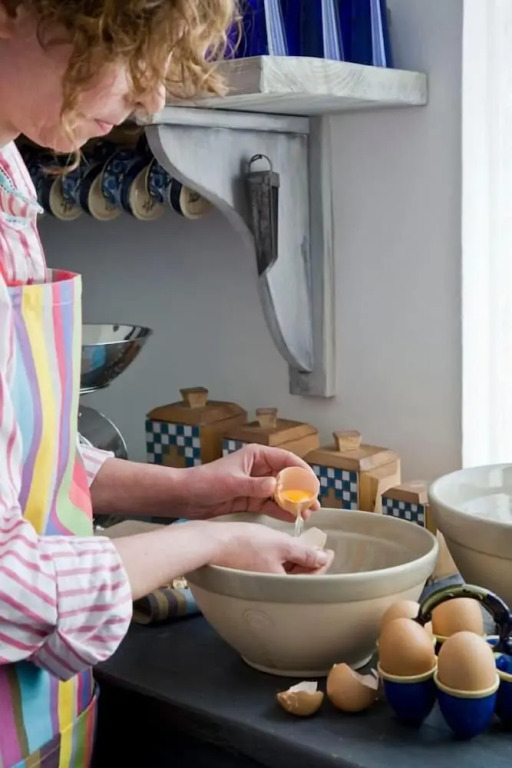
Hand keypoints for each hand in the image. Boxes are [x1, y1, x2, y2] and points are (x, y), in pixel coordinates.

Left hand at [183, 444, 320, 520]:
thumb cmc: (206, 482)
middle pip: (288, 477)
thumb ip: (255, 485)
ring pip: (281, 493)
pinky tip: (292, 518)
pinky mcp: (250, 499)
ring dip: (294, 503)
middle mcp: (259, 468)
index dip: (302, 471)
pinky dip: (281, 511)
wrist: (185, 496)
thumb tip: (276, 486)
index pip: (287, 459)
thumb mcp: (232, 483)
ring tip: (307, 514)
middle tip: (314, 504)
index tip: (313, 485)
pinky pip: (271, 504)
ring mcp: (256, 485)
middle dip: (302, 490)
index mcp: (257, 455)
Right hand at [211, 522, 333, 574]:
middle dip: (311, 563)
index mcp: (282, 586)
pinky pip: (274, 569)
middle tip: (320, 550)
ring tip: (305, 547)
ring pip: (286, 573)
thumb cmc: (247, 543)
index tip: (329, 552)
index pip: (310, 578)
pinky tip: (285, 549)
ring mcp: (261, 582)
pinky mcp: (252, 573)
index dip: (322, 564)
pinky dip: (283, 561)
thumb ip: (305, 553)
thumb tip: (322, 559)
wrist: (214, 543)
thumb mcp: (281, 544)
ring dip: (297, 561)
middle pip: (298, 577)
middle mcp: (271, 589)